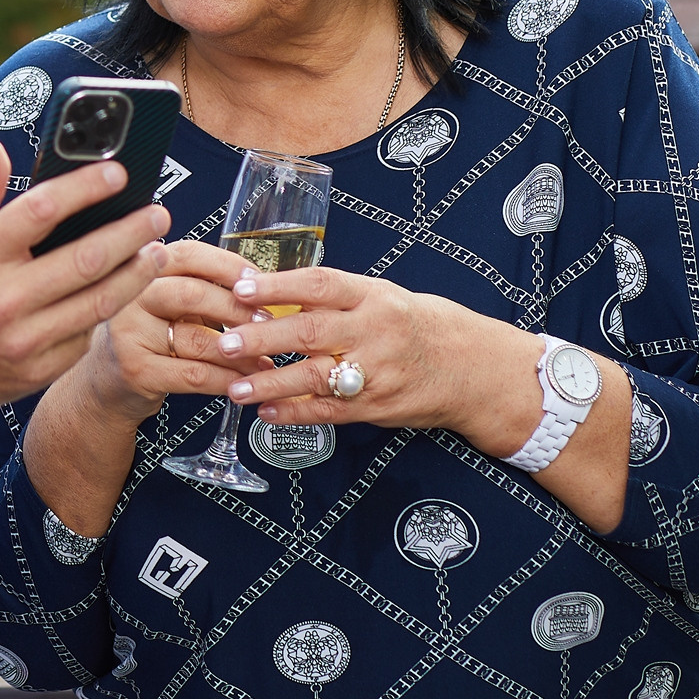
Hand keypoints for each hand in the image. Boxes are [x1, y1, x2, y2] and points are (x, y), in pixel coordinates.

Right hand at [0, 137, 169, 411]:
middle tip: (157, 214)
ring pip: (98, 302)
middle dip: (131, 232)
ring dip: (136, 274)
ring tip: (157, 252)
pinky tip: (121, 292)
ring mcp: (20, 340)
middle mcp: (0, 298)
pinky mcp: (33, 372)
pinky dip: (107, 313)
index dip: (86, 187)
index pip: (43, 210)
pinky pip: (84, 338)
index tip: (118, 172)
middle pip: (86, 259)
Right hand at [68, 241, 265, 427]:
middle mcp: (129, 297)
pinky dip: (225, 378)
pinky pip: (194, 374)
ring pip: (197, 339)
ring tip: (264, 357)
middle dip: (238, 308)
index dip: (227, 265)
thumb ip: (199, 287)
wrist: (103, 383)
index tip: (259, 279)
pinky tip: (242, 380)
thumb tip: (262, 287)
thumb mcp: (164, 303)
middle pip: (191, 294)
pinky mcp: (136, 371)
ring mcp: (129, 335)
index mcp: (142, 271)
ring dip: (240, 350)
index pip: (187, 254)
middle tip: (268, 320)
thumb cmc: (146, 337)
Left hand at [211, 265, 542, 448]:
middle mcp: (375, 330)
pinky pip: (330, 411)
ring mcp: (377, 371)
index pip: (319, 284)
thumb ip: (333, 297)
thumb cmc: (417, 325)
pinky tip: (266, 413)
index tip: (241, 288)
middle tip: (224, 342)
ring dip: (271, 383)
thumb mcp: (382, 296)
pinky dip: (296, 414)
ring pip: (316, 377)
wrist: (473, 368)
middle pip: (310, 332)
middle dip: (263, 338)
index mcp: (373, 295)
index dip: (278, 286)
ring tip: (234, 387)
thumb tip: (269, 291)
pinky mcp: (378, 406)